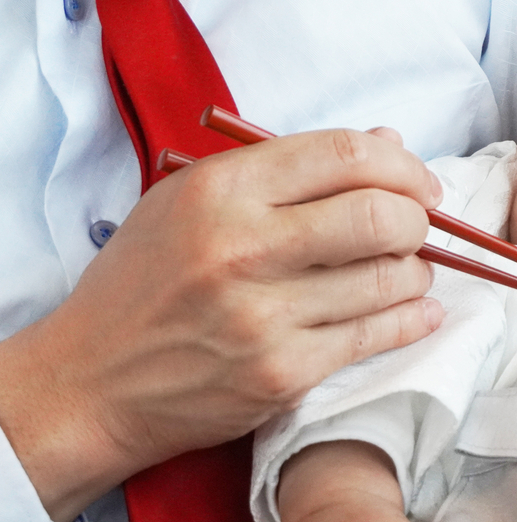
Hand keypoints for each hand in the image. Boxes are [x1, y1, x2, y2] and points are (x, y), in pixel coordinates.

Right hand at [0, 127, 443, 521]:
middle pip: (378, 215)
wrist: (90, 382)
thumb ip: (289, 168)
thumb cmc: (145, 283)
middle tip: (419, 228)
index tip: (419, 183)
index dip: (401, 164)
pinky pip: (375, 336)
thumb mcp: (191, 202)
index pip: (344, 154)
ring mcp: (265, 315)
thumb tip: (388, 139)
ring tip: (410, 271)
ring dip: (417, 272)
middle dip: (418, 219)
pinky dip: (412, 319)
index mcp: (220, 190)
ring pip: (388, 279)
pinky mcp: (283, 372)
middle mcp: (243, 247)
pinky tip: (420, 311)